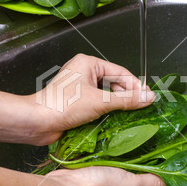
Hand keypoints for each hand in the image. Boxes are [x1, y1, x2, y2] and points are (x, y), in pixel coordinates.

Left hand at [26, 54, 155, 144]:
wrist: (37, 122)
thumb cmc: (63, 105)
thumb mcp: (100, 101)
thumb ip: (126, 100)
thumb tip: (149, 97)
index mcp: (89, 63)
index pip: (120, 72)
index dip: (136, 85)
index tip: (148, 98)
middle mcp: (84, 72)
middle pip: (114, 82)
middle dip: (127, 95)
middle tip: (142, 108)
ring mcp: (80, 87)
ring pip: (107, 94)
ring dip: (118, 104)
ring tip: (132, 115)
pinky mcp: (77, 102)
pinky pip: (98, 103)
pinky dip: (108, 111)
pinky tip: (117, 120)